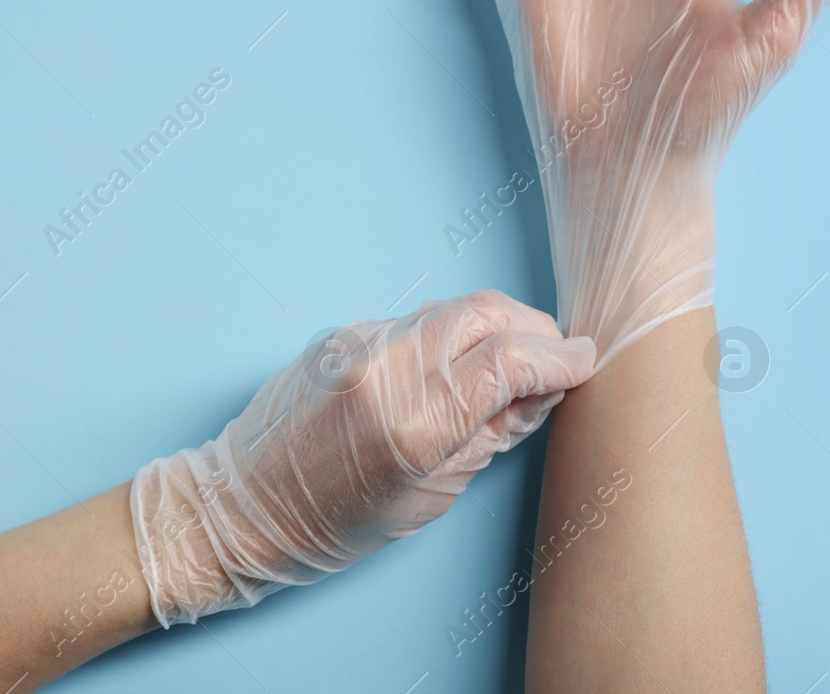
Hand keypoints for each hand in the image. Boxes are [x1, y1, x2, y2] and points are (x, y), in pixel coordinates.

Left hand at [130, 291, 594, 626]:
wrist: (244, 506)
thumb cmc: (335, 521)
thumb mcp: (431, 496)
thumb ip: (492, 435)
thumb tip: (543, 391)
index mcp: (411, 425)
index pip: (508, 362)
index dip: (559, 358)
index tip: (585, 362)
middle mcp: (384, 370)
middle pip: (486, 312)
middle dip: (533, 329)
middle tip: (556, 356)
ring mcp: (358, 343)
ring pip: (451, 309)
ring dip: (493, 326)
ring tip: (511, 362)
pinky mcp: (341, 333)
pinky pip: (414, 320)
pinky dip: (447, 336)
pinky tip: (452, 367)